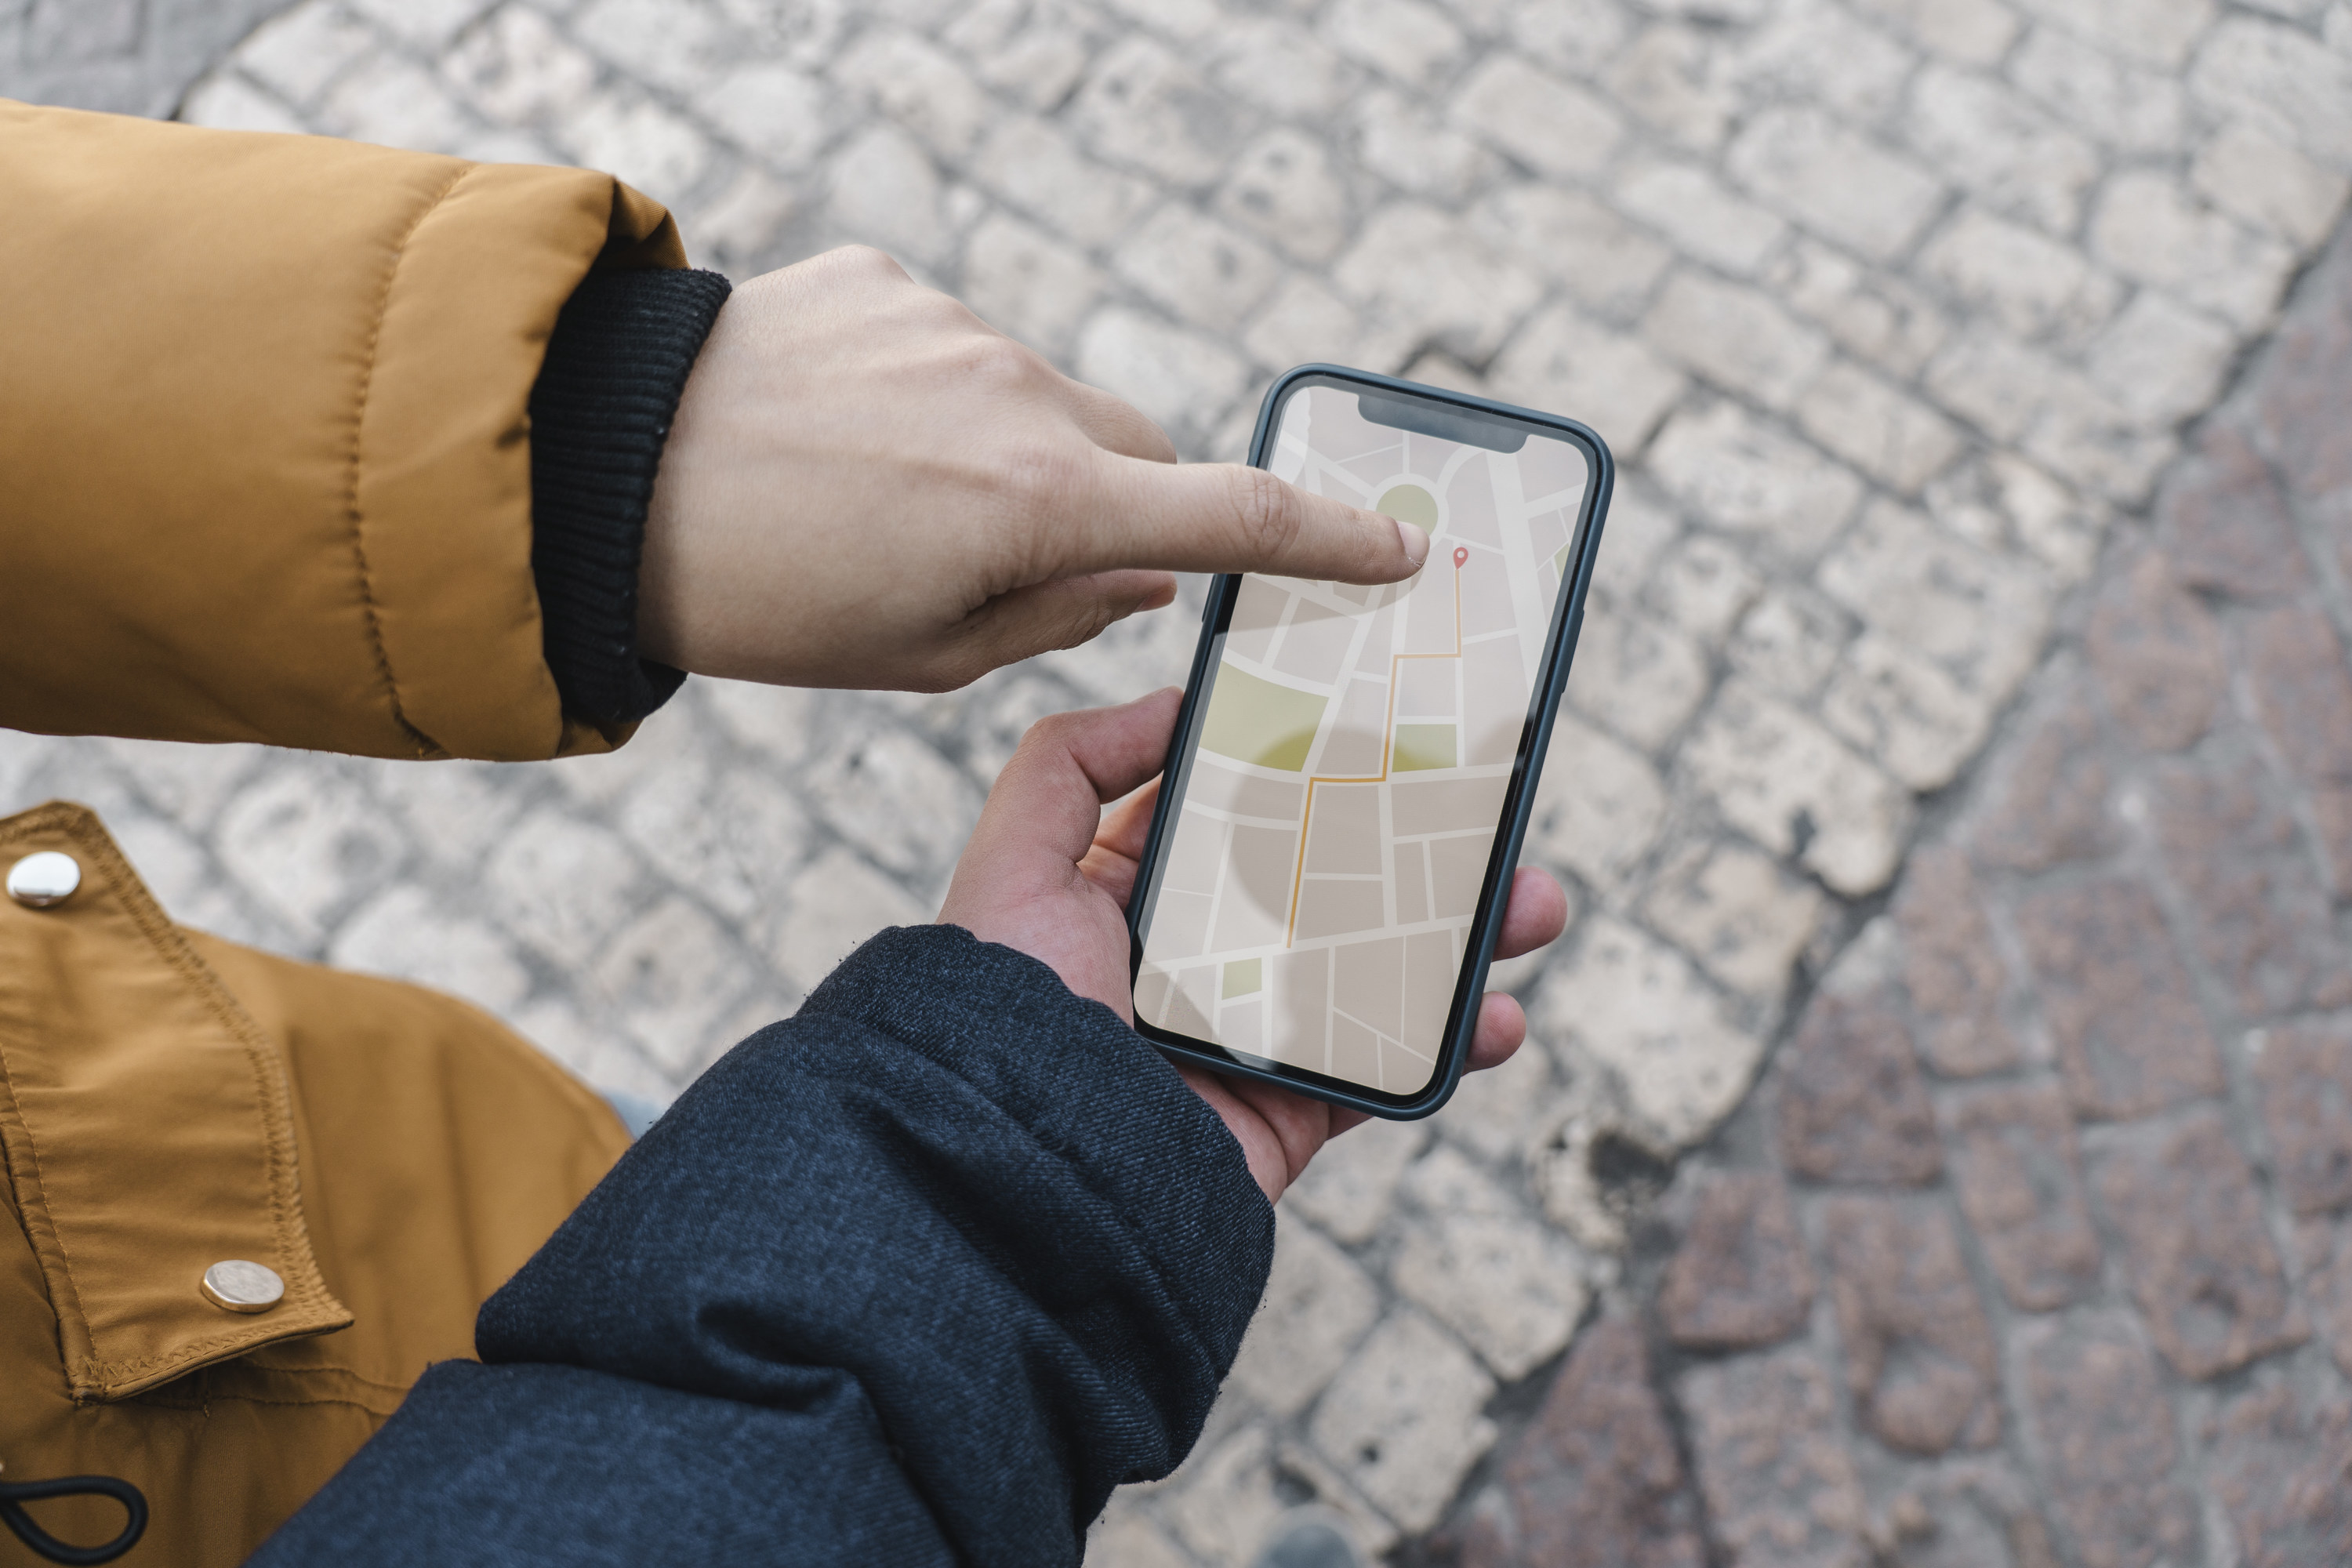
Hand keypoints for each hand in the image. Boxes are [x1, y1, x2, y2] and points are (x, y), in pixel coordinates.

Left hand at [637, 247, 1427, 691]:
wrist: (597, 473)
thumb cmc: (763, 597)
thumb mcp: (924, 655)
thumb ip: (1063, 612)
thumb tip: (1154, 575)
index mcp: (1040, 504)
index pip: (1232, 518)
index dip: (1330, 539)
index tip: (1399, 548)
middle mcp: (1018, 393)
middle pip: (1134, 449)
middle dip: (1114, 504)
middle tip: (1023, 559)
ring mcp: (953, 322)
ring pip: (1039, 397)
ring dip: (1006, 449)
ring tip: (881, 499)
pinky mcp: (888, 279)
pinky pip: (954, 344)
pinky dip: (931, 394)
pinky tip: (836, 434)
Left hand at [937, 691, 1571, 1202]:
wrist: (1032, 1164)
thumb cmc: (1008, 1010)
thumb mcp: (1015, 861)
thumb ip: (1071, 763)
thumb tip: (1172, 703)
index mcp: (1137, 899)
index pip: (1242, 818)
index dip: (1313, 774)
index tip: (1387, 733)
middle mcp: (1203, 964)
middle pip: (1337, 886)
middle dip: (1423, 849)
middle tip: (1492, 810)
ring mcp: (1256, 1038)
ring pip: (1386, 972)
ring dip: (1468, 937)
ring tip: (1531, 903)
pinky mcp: (1294, 1108)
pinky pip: (1393, 1071)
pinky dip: (1457, 1043)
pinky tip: (1496, 1011)